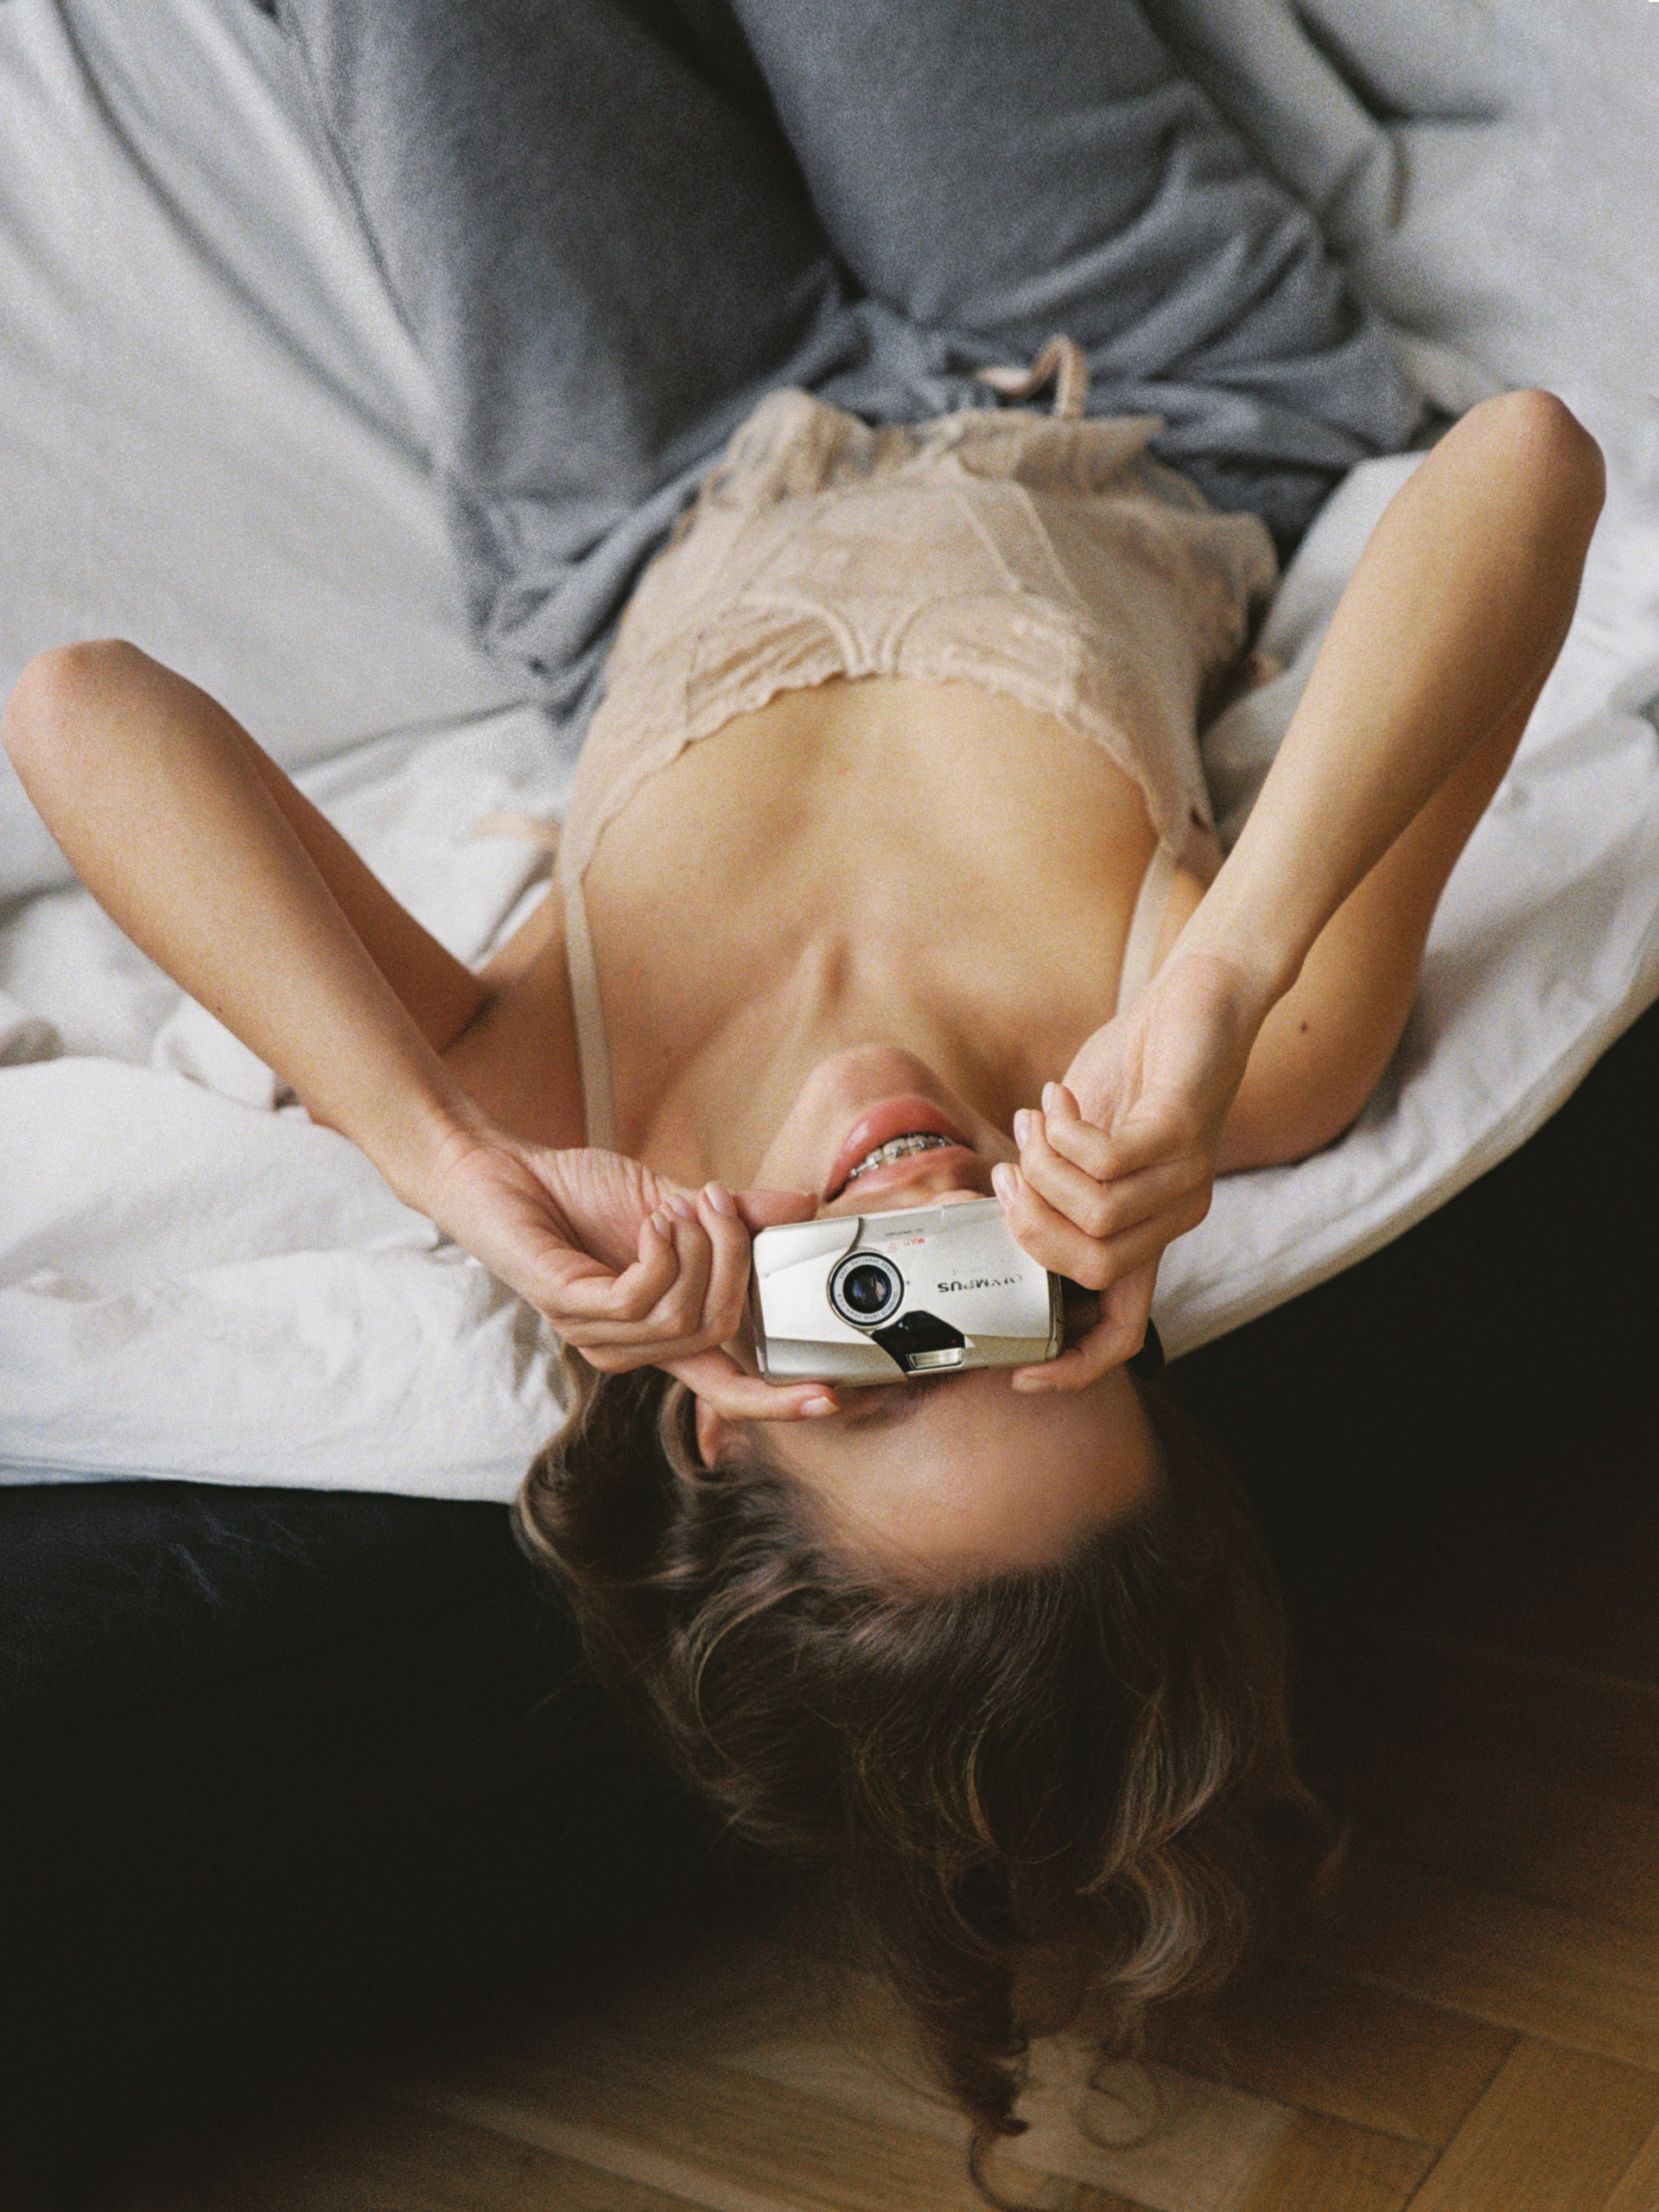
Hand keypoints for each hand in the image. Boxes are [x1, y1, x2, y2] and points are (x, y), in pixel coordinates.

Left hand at [417, 1127, 837, 1420]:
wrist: (504, 1171)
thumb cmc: (578, 1192)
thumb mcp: (673, 1199)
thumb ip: (736, 1216)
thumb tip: (803, 1207)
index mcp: (665, 1333)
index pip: (730, 1389)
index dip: (780, 1400)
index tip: (831, 1397)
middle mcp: (633, 1348)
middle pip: (722, 1329)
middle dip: (736, 1258)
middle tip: (717, 1203)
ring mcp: (599, 1335)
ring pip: (687, 1315)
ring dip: (697, 1247)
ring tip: (673, 1207)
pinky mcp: (572, 1309)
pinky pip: (645, 1297)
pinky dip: (663, 1250)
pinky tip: (652, 1222)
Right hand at [994, 951, 1263, 1389]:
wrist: (1198, 1001)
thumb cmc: (1135, 1071)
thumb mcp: (1079, 1143)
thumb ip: (1050, 1185)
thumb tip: (999, 1206)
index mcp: (1150, 1233)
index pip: (1124, 1333)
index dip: (1074, 1365)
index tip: (1020, 1371)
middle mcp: (1174, 1218)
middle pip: (1087, 1269)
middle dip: (1029, 1226)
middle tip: (1009, 1173)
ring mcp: (1184, 1179)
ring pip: (1092, 1214)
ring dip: (1043, 1168)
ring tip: (1036, 1124)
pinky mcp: (1182, 1133)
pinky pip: (1105, 1161)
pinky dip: (1064, 1132)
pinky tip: (1058, 1102)